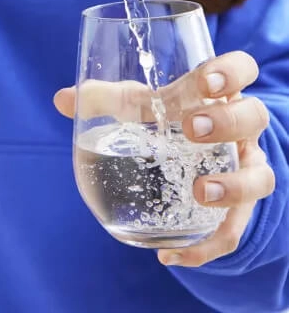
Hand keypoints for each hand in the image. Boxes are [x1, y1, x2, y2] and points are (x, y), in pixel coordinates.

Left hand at [54, 51, 274, 266]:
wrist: (197, 160)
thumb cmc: (170, 118)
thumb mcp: (141, 105)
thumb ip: (107, 99)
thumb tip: (63, 99)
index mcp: (219, 93)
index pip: (242, 69)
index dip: (232, 72)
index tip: (207, 82)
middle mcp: (240, 129)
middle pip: (254, 117)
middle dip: (228, 122)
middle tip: (191, 130)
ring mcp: (244, 168)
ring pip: (259, 177)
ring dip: (233, 186)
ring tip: (199, 192)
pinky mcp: (239, 210)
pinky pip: (232, 232)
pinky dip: (205, 247)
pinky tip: (170, 254)